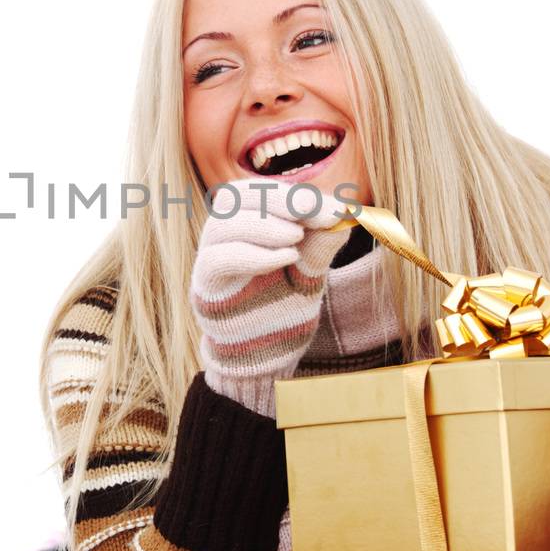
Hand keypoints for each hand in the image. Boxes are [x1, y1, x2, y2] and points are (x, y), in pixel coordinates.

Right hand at [190, 182, 352, 417]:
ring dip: (266, 225)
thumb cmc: (284, 309)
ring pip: (224, 223)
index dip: (298, 195)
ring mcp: (210, 259)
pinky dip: (254, 254)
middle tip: (314, 213)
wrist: (267, 357)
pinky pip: (218, 259)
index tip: (336, 209)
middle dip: (279, 199)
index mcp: (247, 224)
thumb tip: (344, 212)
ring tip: (297, 239)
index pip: (262, 192)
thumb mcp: (310, 274)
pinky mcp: (205, 286)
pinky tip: (287, 258)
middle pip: (236, 196)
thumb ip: (320, 245)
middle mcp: (223, 236)